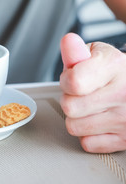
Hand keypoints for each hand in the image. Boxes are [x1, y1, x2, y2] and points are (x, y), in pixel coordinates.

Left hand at [60, 33, 125, 152]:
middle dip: (70, 99)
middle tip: (83, 94)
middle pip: (69, 107)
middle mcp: (124, 93)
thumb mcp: (95, 54)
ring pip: (74, 127)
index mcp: (115, 67)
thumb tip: (68, 42)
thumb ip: (76, 51)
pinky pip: (87, 143)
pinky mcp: (125, 140)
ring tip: (90, 107)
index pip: (74, 82)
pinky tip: (98, 121)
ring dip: (77, 118)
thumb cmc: (112, 71)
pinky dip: (88, 135)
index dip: (66, 81)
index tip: (72, 78)